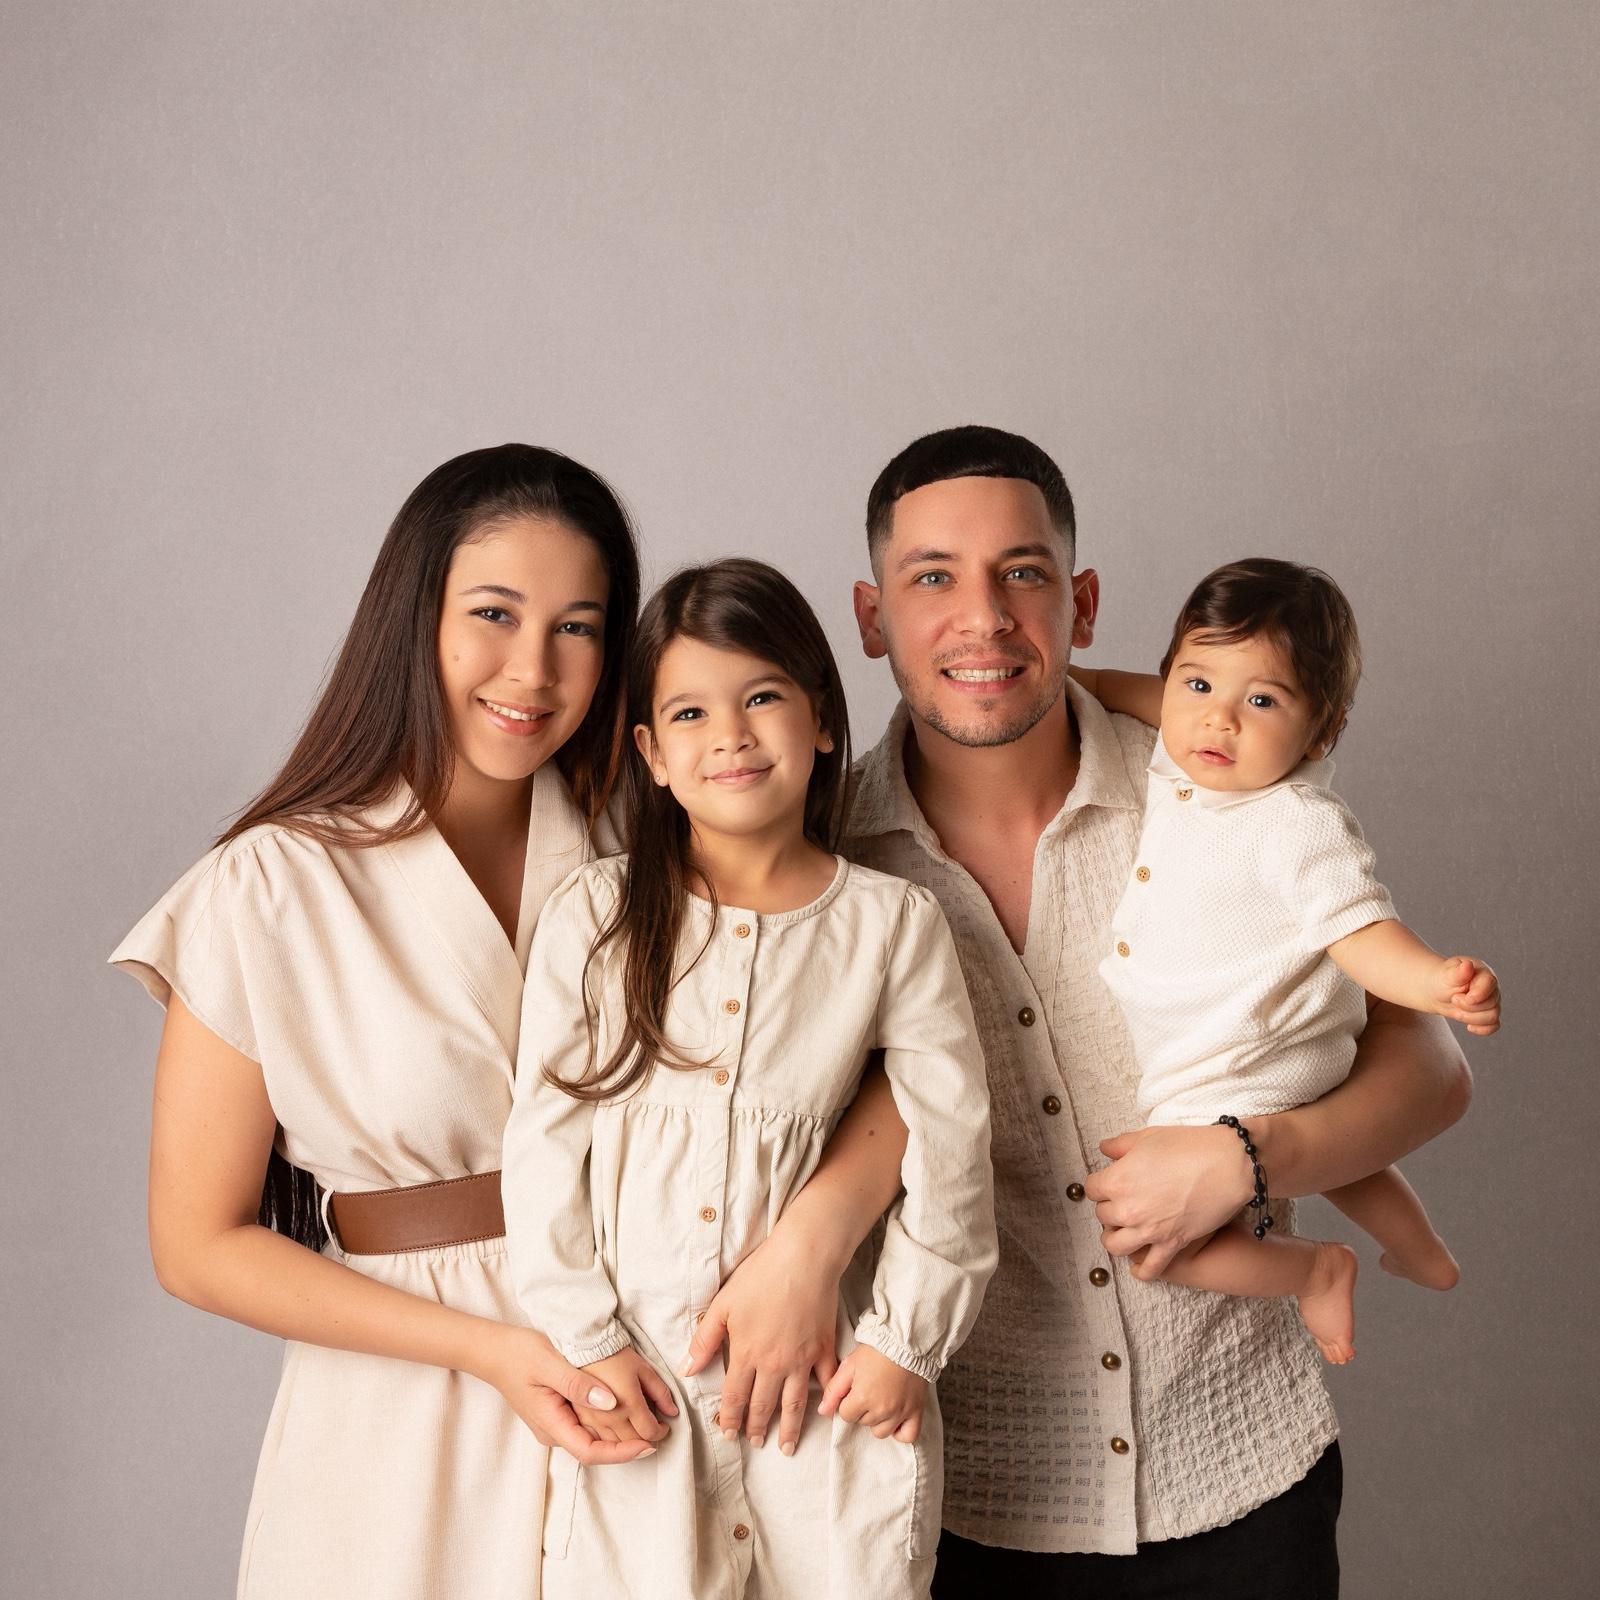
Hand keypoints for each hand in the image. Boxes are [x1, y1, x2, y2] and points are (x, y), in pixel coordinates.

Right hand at [476, 1324, 662, 1464]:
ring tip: (650, 1425)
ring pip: (592, 1439)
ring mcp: (555, 1424)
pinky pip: (587, 1426)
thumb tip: (610, 1402)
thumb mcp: (549, 1363)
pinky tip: (627, 1411)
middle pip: (595, 1450)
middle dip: (627, 1446)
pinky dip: (609, 1423)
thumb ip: (578, 1384)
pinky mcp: (558, 1412)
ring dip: (620, 1436)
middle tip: (659, 1435)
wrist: (494, 1350)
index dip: (621, 1453)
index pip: (591, 1452)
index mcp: (552, 1424)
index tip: (649, 1445)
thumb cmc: (519, 1354)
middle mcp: (554, 1431)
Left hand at [681, 1227, 840, 1454]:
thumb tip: (688, 1370)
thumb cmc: (760, 1276)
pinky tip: (824, 1411)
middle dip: (757, 1427)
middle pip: (763, 1405)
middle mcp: (774, 1365)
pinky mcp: (823, 1349)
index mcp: (747, 1354)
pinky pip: (825, 1382)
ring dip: (789, 1428)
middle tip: (755, 1442)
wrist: (803, 1258)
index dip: (730, 1418)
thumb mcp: (723, 1305)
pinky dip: (826, 1399)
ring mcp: (802, 1360)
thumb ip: (705, 1340)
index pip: (735, 1397)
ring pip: (794, 1404)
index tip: (728, 1434)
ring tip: (785, 1446)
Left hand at [818, 1345, 925, 1441]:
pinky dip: (900, 1432)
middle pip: (863, 1423)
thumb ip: (833, 1390)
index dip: (847, 1402)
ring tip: (881, 1401)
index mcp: (863, 1398)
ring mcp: (900, 1412)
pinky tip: (895, 1419)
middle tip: (869, 1390)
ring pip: (881, 1432)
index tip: (854, 1389)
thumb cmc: (876, 1351)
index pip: (846, 1415)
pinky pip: (908, 1436)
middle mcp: (881, 1410)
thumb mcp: (849, 1365)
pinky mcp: (916, 1411)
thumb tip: (822, 1411)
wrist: (904, 1341)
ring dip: (878, 1420)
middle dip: (862, 1409)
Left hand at [1084, 1123, 1254, 1276]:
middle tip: (1121, 1200)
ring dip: (1114, 1237)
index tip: (1108, 1180)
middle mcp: (1128, 1209)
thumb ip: (1120, 1145)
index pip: (1091, 1188)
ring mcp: (1149, 1230)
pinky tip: (1138, 1264)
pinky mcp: (1172, 1244)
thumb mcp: (1148, 1137)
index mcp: (1118, 1181)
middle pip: (1102, 1215)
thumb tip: (1104, 1149)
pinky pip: (1149, 1268)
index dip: (1100, 1183)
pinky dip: (1141, 1270)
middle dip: (1108, 1206)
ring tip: (1122, 1230)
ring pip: (1115, 1245)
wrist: (1228, 1164)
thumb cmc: (1189, 1147)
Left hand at [1439, 957, 1499, 1035]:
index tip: (1456, 998)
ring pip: (1492, 1017)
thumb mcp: (1446, 975)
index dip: (1476, 994)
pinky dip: (1481, 1029)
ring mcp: (1492, 1001)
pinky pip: (1493, 1026)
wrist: (1436, 991)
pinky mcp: (1488, 1014)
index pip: (1490, 983)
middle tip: (1453, 999)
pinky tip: (1469, 1027)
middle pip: (1491, 1003)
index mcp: (1482, 972)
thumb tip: (1468, 964)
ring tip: (1456, 1011)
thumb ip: (1458, 972)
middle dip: (1468, 1007)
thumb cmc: (1441, 980)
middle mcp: (1491, 987)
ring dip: (1471, 1018)